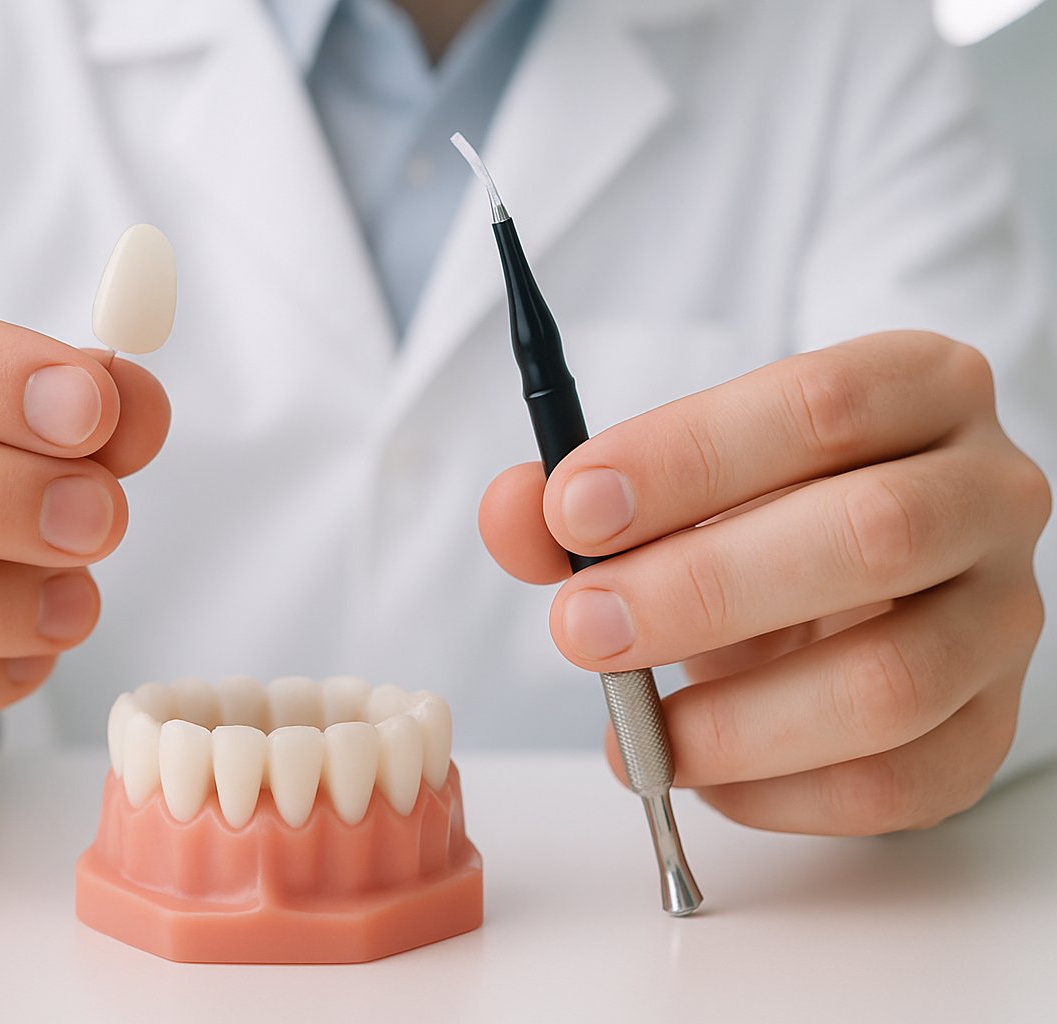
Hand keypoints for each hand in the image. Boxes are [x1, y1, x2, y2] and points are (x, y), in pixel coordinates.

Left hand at [479, 332, 1049, 834]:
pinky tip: (701, 771)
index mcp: (918, 388)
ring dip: (736, 718)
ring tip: (634, 730)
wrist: (855, 586)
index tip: (573, 511)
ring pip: (893, 680)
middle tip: (579, 626)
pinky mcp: (991, 727)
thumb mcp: (676, 486)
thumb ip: (583, 497)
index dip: (687, 459)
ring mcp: (1002, 617)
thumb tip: (514, 513)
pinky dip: (778, 794)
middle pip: (872, 535)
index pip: (820, 403)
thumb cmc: (762, 515)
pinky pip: (898, 783)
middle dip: (701, 590)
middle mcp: (986, 494)